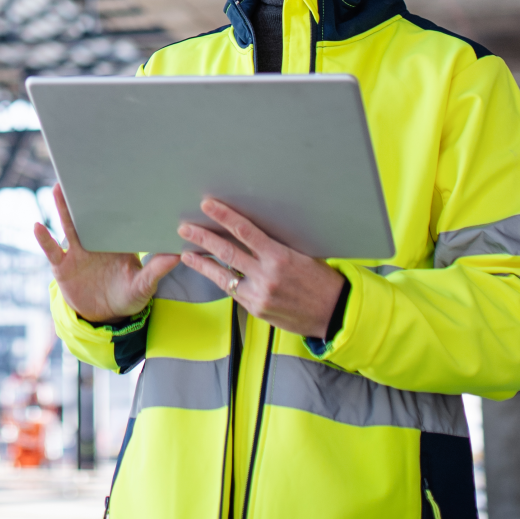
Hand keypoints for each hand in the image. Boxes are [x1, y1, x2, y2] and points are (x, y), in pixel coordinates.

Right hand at [34, 184, 179, 323]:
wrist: (105, 317)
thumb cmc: (128, 297)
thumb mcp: (144, 285)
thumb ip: (156, 270)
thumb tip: (178, 254)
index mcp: (115, 242)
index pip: (115, 218)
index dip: (115, 200)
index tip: (117, 179)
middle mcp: (95, 242)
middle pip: (89, 215)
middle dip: (85, 196)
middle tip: (82, 172)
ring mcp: (76, 253)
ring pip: (68, 226)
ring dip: (63, 207)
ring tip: (58, 188)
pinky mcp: (62, 266)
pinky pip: (52, 250)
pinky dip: (44, 238)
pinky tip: (37, 226)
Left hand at [178, 197, 345, 338]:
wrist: (334, 313)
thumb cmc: (321, 279)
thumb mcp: (303, 255)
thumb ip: (276, 246)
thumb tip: (251, 232)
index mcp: (280, 257)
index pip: (245, 231)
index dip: (224, 217)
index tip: (208, 205)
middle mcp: (267, 276)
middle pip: (227, 252)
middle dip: (203, 238)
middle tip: (185, 227)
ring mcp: (259, 295)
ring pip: (223, 275)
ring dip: (202, 262)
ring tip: (187, 252)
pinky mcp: (256, 309)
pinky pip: (234, 291)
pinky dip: (220, 279)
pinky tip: (209, 272)